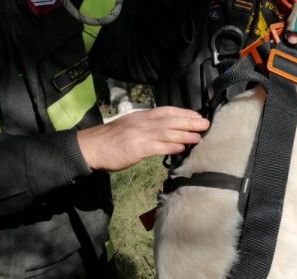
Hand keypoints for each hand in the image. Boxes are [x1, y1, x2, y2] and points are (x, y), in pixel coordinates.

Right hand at [77, 107, 209, 171]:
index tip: (197, 116)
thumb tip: (166, 132)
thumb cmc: (110, 140)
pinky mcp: (136, 148)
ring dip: (184, 135)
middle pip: (170, 120)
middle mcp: (142, 122)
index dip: (183, 113)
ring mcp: (139, 135)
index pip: (166, 111)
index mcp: (141, 116)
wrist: (91, 147)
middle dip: (189, 122)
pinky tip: (181, 148)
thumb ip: (147, 128)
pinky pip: (156, 147)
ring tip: (198, 137)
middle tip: (205, 124)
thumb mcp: (130, 127)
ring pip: (166, 133)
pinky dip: (170, 147)